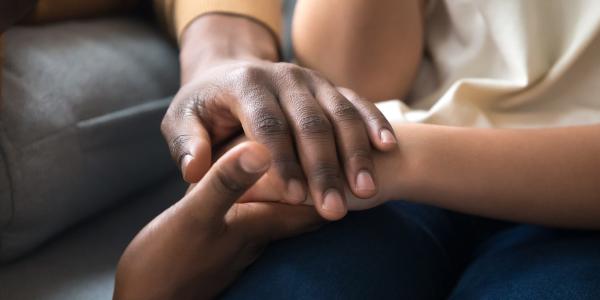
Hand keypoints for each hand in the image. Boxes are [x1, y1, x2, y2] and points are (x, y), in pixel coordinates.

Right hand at [113, 142, 323, 299]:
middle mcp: (257, 236)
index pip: (312, 207)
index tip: (348, 160)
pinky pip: (257, 217)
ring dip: (293, 191)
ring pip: (282, 214)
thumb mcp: (194, 217)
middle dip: (319, 186)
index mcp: (257, 225)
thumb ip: (226, 183)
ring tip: (302, 164)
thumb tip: (262, 148)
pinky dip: (266, 200)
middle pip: (303, 212)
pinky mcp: (223, 246)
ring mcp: (241, 244)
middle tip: (334, 158)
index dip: (333, 184)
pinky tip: (258, 189)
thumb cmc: (165, 264)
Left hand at [161, 15, 397, 220]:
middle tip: (334, 208)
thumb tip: (195, 172)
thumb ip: (188, 145)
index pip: (268, 124)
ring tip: (367, 191)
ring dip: (355, 153)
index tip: (296, 197)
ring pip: (340, 114)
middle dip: (324, 168)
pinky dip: (374, 123)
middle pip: (310, 122)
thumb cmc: (205, 106)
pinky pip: (357, 102)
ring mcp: (311, 79)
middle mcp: (283, 76)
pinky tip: (388, 148)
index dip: (283, 161)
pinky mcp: (330, 85)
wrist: (229, 69)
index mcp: (246, 83)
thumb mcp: (183, 120)